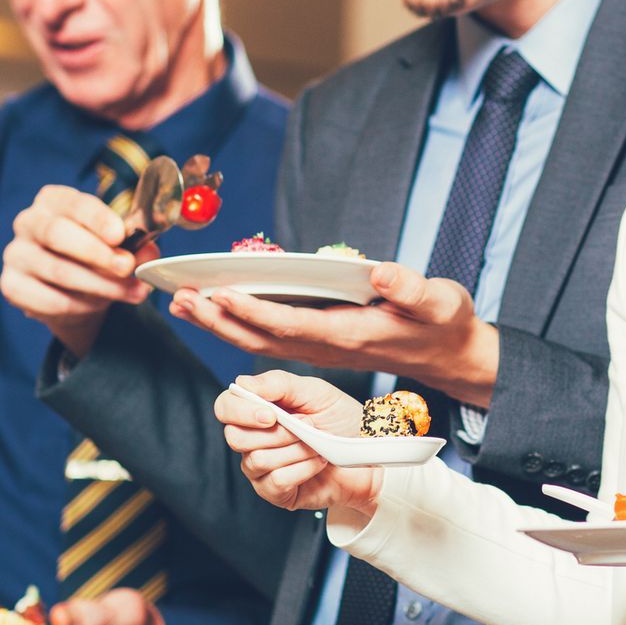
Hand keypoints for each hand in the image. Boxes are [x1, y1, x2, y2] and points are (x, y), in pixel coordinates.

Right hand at [0, 185, 149, 358]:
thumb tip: (149, 253)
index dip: (98, 218)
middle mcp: (28, 222)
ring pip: (58, 270)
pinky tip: (99, 304)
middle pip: (57, 233)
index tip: (120, 234)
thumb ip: (135, 246)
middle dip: (97, 253)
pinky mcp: (12, 286)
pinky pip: (50, 300)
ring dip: (100, 285)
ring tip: (131, 293)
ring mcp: (15, 254)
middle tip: (127, 267)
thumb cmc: (95, 256)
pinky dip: (81, 305)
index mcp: (54, 201)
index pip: (74, 203)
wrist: (71, 291)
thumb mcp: (118, 245)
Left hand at [171, 262, 499, 406]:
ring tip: (181, 304)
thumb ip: (410, 287)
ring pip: (259, 341)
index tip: (220, 292)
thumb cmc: (443, 323)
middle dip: (218, 320)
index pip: (290, 326)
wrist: (448, 355)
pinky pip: (268, 338)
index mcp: (349, 336)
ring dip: (218, 324)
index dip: (253, 311)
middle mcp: (326, 348)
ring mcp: (319, 349)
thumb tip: (378, 269)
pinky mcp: (318, 342)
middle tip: (178, 299)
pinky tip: (215, 309)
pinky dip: (237, 324)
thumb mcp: (440, 301)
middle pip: (261, 339)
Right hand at [215, 372, 381, 515]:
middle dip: (278, 433)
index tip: (271, 415)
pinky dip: (303, 468)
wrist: (366, 453)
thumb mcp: (315, 392)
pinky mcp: (275, 492)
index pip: (225, 407)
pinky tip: (318, 462)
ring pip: (258, 459)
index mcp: (257, 410)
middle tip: (307, 428)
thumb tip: (242, 385)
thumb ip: (278, 384)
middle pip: (235, 437)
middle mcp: (253, 440)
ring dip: (296, 450)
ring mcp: (260, 468)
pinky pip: (276, 481)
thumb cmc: (341, 420)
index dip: (241, 412)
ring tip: (317, 445)